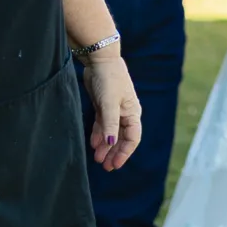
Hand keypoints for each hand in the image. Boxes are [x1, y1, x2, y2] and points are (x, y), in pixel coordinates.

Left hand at [82, 55, 143, 169]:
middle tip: (105, 167)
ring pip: (111, 133)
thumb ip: (110, 124)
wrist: (99, 59)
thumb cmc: (109, 79)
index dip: (124, 153)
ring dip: (105, 146)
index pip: (132, 138)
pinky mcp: (103, 105)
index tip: (115, 164)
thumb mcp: (109, 103)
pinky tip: (94, 144)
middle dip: (114, 153)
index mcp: (132, 113)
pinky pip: (103, 125)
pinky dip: (99, 135)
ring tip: (97, 159)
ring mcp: (114, 109)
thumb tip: (111, 143)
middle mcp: (125, 113)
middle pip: (122, 138)